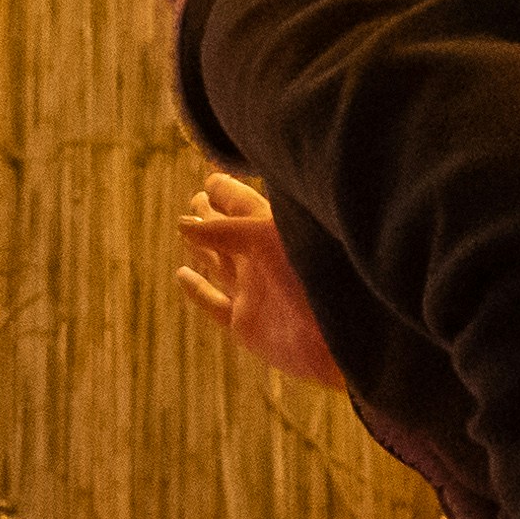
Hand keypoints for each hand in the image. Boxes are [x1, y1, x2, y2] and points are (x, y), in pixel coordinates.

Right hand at [175, 174, 345, 391]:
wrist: (337, 340)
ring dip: (202, 247)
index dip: (228, 191)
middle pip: (231, 233)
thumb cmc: (313, 278)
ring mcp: (255, 292)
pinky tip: (182, 274)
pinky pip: (215, 303)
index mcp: (276, 234)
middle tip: (196, 197)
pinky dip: (197, 290)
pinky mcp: (247, 324)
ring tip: (184, 229)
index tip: (212, 179)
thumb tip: (183, 224)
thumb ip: (223, 229)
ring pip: (220, 264)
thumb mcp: (264, 237)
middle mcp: (265, 261)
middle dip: (212, 215)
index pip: (246, 204)